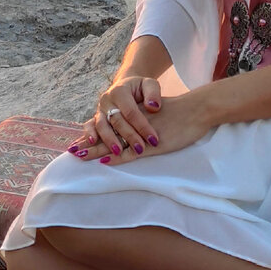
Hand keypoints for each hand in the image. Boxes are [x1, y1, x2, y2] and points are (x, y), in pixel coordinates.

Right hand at [69, 76, 161, 160]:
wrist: (126, 87)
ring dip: (110, 140)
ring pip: (102, 125)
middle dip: (129, 136)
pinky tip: (92, 142)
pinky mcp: (96, 118)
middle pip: (117, 121)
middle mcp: (107, 100)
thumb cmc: (140, 88)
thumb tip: (153, 107)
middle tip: (140, 149)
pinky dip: (89, 134)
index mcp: (120, 91)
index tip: (153, 139)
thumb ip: (153, 93)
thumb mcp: (150, 85)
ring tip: (118, 152)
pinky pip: (90, 126)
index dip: (142, 126)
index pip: (131, 112)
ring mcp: (100, 109)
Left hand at [70, 92, 212, 164]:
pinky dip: (118, 156)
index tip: (81, 140)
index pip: (111, 124)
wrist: (199, 108)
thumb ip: (148, 119)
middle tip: (72, 150)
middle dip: (90, 142)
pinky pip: (131, 152)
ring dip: (97, 150)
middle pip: (108, 132)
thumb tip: (142, 128)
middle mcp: (136, 123)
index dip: (96, 132)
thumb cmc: (183, 113)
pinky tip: (105, 161)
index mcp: (137, 115)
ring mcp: (143, 134)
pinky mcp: (152, 144)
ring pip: (115, 143)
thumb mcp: (161, 113)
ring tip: (79, 156)